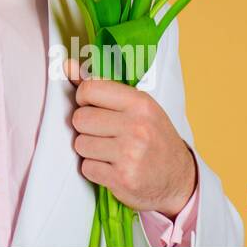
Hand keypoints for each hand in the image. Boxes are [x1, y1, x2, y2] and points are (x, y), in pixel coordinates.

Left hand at [63, 58, 196, 216]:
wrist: (179, 179)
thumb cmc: (154, 138)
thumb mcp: (137, 107)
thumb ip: (101, 86)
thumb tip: (67, 66)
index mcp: (140, 103)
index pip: (90, 89)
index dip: (83, 99)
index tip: (92, 107)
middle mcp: (137, 127)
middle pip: (80, 118)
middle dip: (86, 127)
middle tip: (104, 134)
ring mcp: (130, 154)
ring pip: (80, 144)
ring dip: (89, 150)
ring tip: (110, 151)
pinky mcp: (122, 178)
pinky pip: (87, 168)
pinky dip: (95, 169)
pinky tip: (112, 168)